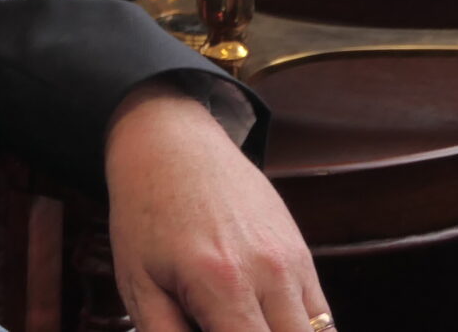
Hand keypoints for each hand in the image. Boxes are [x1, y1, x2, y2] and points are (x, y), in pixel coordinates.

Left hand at [103, 84, 328, 331]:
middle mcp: (269, 273)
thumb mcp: (137, 282)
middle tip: (224, 325)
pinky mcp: (301, 252)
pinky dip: (300, 330)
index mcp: (222, 285)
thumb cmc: (146, 214)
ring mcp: (292, 261)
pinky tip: (263, 323)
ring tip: (238, 320)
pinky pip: (320, 314)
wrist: (171, 144)